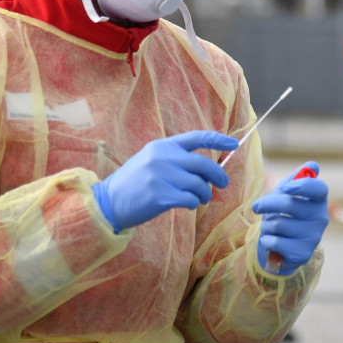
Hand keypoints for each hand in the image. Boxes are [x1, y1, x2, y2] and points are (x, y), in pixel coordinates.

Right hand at [92, 130, 237, 231]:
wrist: (108, 202)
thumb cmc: (134, 183)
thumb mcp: (151, 160)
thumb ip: (175, 159)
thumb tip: (206, 168)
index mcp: (162, 146)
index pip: (197, 137)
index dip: (218, 139)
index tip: (234, 144)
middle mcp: (163, 158)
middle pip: (204, 164)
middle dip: (218, 175)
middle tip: (223, 184)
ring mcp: (160, 176)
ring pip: (199, 185)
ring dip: (205, 194)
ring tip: (200, 199)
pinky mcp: (159, 196)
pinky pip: (190, 199)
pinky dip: (194, 204)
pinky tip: (188, 205)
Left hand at [252, 161, 328, 274]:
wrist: (282, 248)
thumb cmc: (284, 215)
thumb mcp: (287, 194)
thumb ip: (296, 178)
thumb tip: (313, 165)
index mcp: (319, 200)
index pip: (319, 189)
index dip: (303, 185)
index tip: (286, 187)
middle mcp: (321, 218)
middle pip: (288, 204)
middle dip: (267, 204)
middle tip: (258, 207)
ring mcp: (313, 237)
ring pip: (277, 224)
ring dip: (266, 225)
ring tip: (270, 228)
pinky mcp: (302, 254)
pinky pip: (274, 242)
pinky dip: (266, 241)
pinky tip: (272, 242)